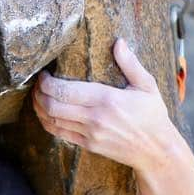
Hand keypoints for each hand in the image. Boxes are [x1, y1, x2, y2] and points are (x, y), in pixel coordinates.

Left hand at [32, 39, 184, 176]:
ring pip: (52, 120)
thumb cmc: (153, 116)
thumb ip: (131, 64)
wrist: (156, 151)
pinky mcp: (88, 145)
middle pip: (52, 105)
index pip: (64, 90)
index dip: (46, 82)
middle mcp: (94, 118)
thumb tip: (118, 42)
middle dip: (38, 93)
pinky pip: (59, 134)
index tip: (45, 74)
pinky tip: (45, 113)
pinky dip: (47, 122)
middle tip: (38, 83)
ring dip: (39, 107)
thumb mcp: (147, 86)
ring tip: (38, 96)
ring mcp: (90, 134)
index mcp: (106, 100)